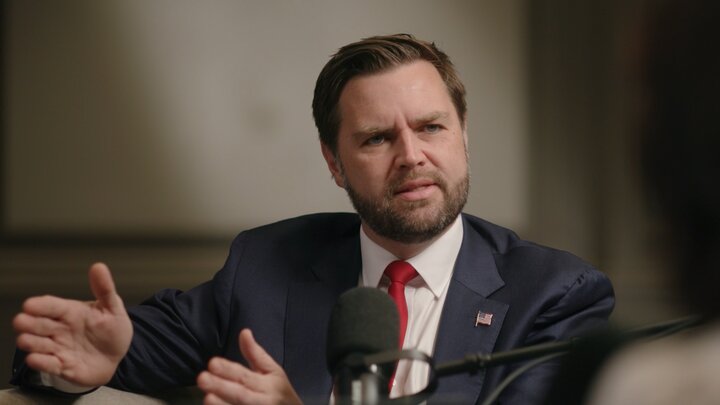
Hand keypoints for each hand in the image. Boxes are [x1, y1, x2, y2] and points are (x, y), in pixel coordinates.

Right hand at [13, 262, 132, 386]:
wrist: (118, 356)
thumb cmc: (112, 329)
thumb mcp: (113, 308)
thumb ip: (105, 289)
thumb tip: (99, 267)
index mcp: (70, 312)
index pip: (51, 305)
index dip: (40, 305)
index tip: (29, 305)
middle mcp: (60, 329)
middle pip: (37, 324)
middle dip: (28, 323)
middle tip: (22, 322)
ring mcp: (59, 348)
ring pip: (35, 344)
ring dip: (30, 342)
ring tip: (27, 339)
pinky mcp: (61, 366)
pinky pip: (46, 365)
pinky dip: (39, 362)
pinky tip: (36, 358)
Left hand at [197, 329, 302, 404]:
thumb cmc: (279, 392)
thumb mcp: (273, 371)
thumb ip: (255, 354)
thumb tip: (244, 332)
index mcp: (268, 384)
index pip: (245, 376)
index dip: (229, 370)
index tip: (212, 363)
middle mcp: (263, 401)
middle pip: (240, 395)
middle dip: (221, 387)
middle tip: (202, 379)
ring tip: (207, 397)